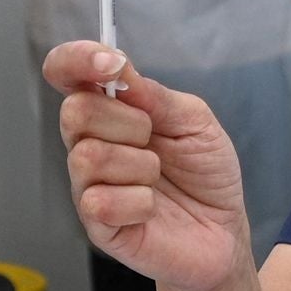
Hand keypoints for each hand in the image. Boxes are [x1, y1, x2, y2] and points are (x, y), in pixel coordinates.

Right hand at [45, 43, 252, 290]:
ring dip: (138, 165)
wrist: (224, 230)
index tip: (110, 63)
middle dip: (126, 121)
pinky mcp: (96, 225)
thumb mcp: (194, 121)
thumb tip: (117, 69)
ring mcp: (89, 185)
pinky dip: (138, 201)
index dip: (75, 60)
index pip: (67, 74)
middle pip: (74, 112)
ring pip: (87, 157)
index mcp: (109, 111)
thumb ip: (155, 95)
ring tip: (157, 178)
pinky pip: (98, 201)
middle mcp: (90, 144)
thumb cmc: (206, 174)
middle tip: (154, 139)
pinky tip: (152, 208)